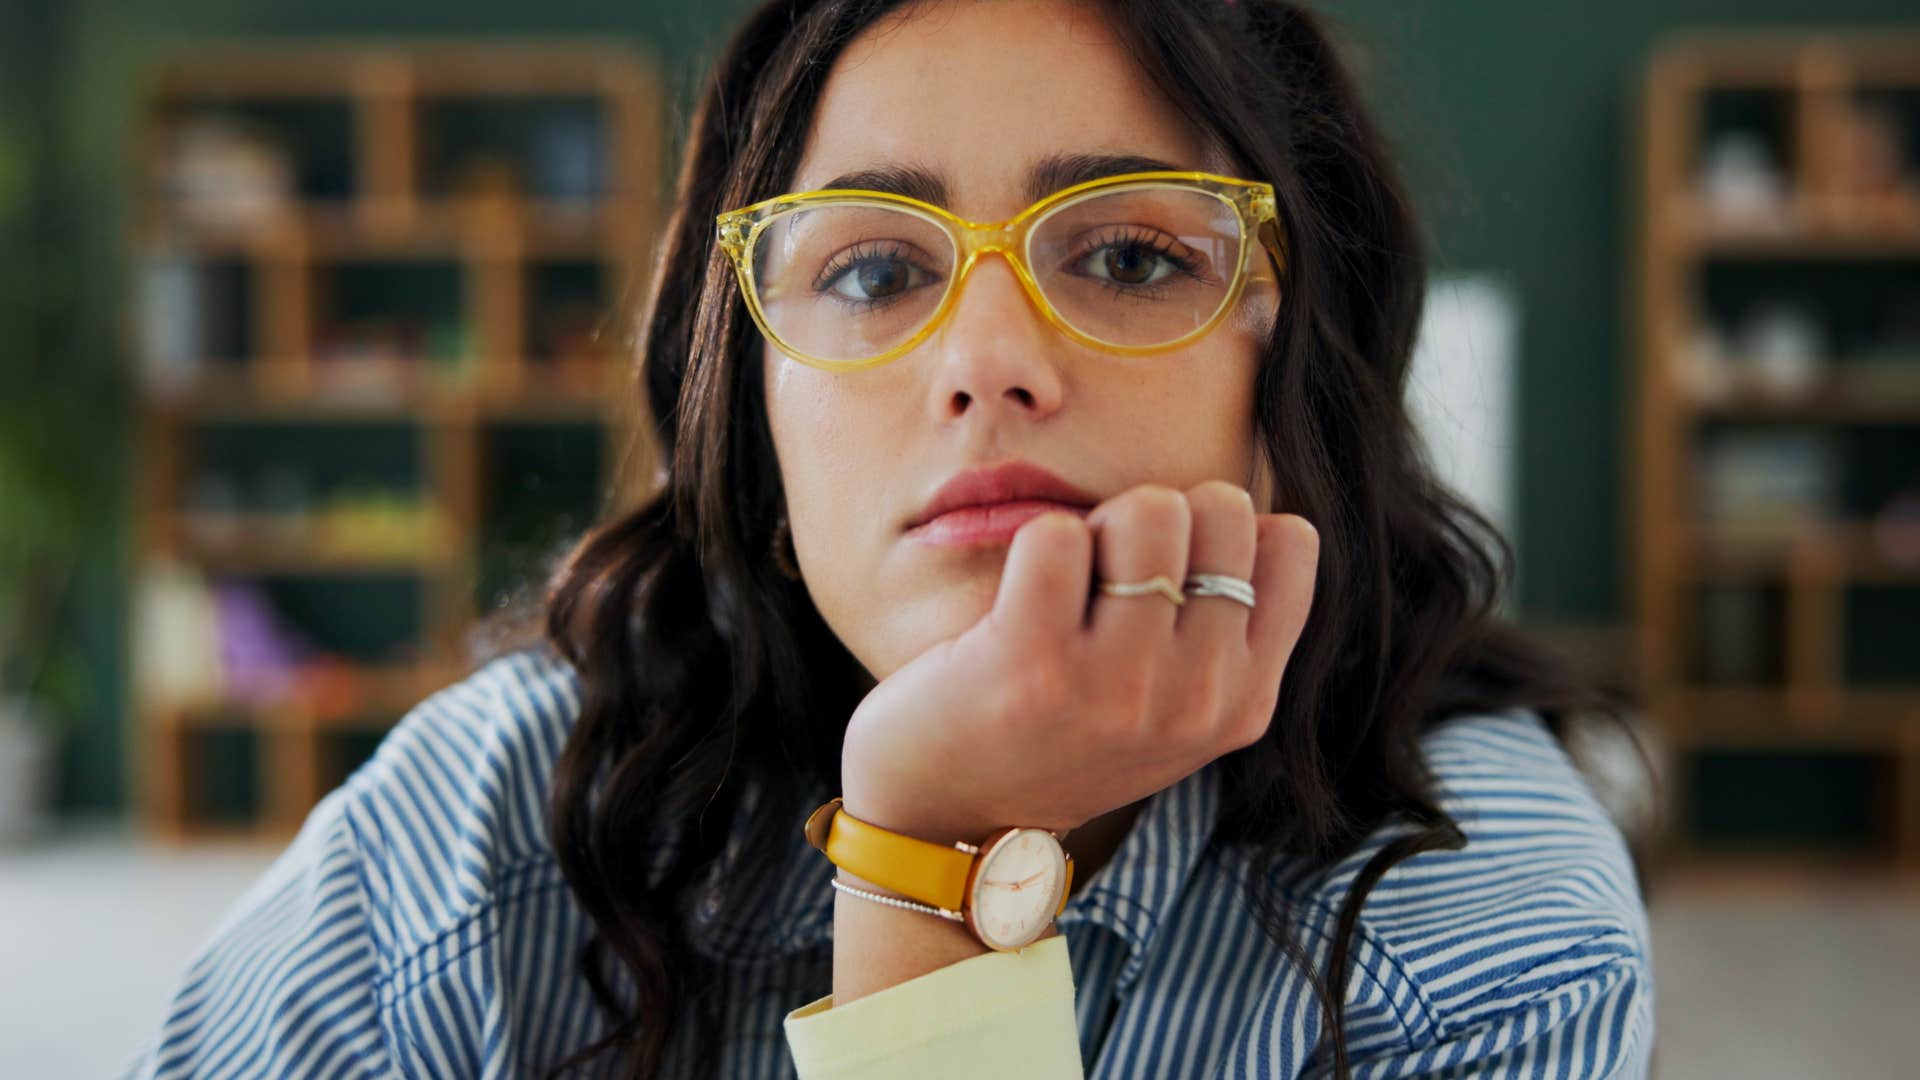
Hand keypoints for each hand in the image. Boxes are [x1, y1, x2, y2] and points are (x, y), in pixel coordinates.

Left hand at [838, 480, 1319, 843]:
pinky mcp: (1035, 664)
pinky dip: (1033, 543)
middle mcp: (1197, 699)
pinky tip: (1018, 599)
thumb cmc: (1058, 736)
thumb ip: (1221, 634)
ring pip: (1148, 511)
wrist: (947, 816)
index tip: (1169, 575)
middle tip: (1108, 578)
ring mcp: (1119, 686)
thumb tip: (1240, 515)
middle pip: (1221, 509)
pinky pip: (1057, 535)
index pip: (1290, 542)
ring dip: (1097, 526)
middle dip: (1158, 518)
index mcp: (1243, 702)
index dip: (1220, 528)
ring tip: (1065, 588)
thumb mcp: (1172, 711)